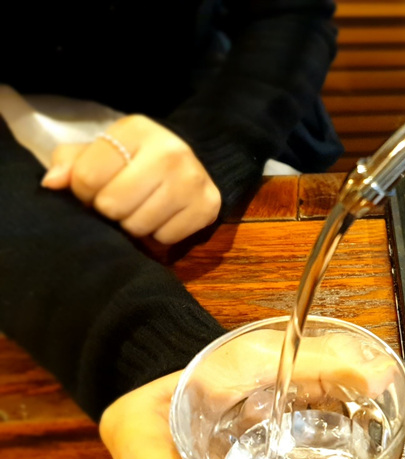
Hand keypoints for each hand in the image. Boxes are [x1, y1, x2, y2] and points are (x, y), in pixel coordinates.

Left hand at [42, 115, 220, 244]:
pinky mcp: (208, 207)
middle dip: (109, 210)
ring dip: (132, 224)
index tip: (96, 187)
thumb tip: (53, 183)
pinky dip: (159, 233)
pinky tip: (163, 215)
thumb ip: (71, 163)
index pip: (87, 177)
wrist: (192, 165)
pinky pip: (165, 238)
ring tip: (141, 208)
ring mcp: (193, 181)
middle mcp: (170, 152)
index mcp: (137, 130)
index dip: (84, 190)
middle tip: (120, 201)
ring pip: (138, 226)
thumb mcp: (101, 151)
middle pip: (113, 205)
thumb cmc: (136, 159)